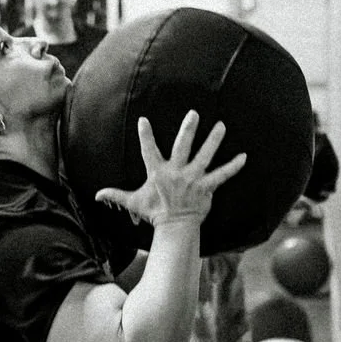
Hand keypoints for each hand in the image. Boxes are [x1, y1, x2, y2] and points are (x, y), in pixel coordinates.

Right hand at [95, 110, 246, 226]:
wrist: (175, 228)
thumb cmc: (154, 212)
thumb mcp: (133, 202)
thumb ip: (116, 195)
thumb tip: (96, 195)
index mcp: (158, 173)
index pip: (149, 150)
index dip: (145, 136)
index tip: (143, 120)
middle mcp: (177, 173)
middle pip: (182, 147)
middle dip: (188, 130)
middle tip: (193, 113)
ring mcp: (193, 179)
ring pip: (205, 156)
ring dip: (214, 141)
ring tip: (221, 126)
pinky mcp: (206, 188)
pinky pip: (222, 175)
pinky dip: (233, 167)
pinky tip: (244, 157)